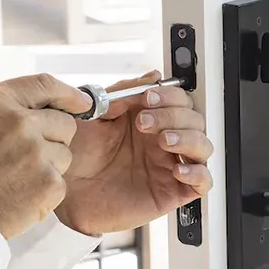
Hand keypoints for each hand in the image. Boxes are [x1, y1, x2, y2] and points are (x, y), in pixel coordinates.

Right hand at [0, 75, 92, 237]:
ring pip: (65, 154)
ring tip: (17, 180)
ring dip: (50, 166)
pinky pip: (61, 182)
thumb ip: (3, 111)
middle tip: (30, 158)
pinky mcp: (49, 182)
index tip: (81, 101)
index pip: (45, 85)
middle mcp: (21, 122)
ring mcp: (37, 152)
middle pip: (65, 123)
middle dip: (55, 138)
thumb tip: (35, 107)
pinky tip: (20, 196)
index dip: (69, 94)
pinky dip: (45, 192)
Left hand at [55, 72, 214, 235]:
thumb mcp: (96, 114)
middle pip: (194, 120)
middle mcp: (161, 142)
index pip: (180, 100)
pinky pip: (202, 183)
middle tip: (145, 122)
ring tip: (163, 140)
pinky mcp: (170, 193)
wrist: (64, 189)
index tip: (148, 98)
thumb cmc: (76, 154)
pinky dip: (198, 174)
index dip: (170, 96)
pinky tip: (177, 170)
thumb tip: (153, 76)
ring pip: (203, 147)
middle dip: (174, 116)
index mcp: (149, 120)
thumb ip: (124, 92)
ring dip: (189, 139)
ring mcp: (168, 166)